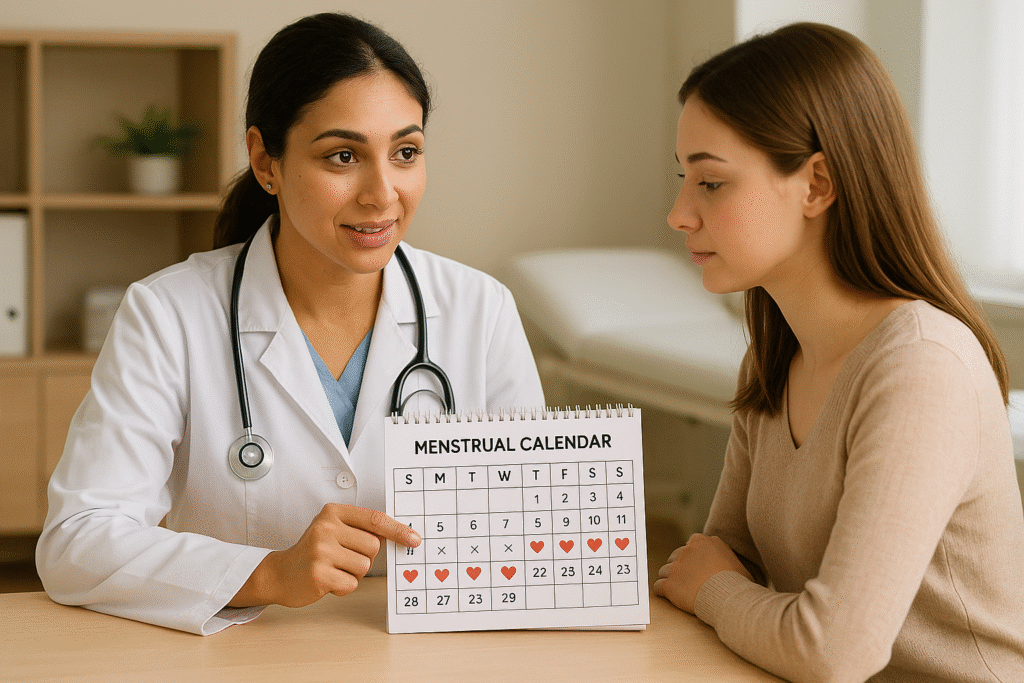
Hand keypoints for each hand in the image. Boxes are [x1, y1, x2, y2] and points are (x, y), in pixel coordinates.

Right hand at [230, 504, 420, 607]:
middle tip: (344, 558)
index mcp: (333, 512)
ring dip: (354, 573)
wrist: (280, 573)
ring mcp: (321, 551)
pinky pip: (351, 583)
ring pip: (364, 566)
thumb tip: (399, 535)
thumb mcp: (334, 530)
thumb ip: (361, 529)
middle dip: (365, 557)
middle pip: (373, 546)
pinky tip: (328, 580)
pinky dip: (344, 586)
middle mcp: (326, 528)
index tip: (414, 539)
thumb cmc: (314, 551)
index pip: (375, 519)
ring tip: (335, 569)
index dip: (398, 530)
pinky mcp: (318, 574)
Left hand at [652, 533, 752, 613]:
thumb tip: (731, 565)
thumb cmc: (737, 584)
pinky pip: (658, 586)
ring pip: (665, 571)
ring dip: (670, 580)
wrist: (728, 598)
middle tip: (687, 581)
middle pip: (675, 557)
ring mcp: (676, 566)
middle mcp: (687, 550)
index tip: (696, 568)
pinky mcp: (669, 583)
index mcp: (703, 542)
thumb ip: (726, 558)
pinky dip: (662, 592)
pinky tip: (669, 597)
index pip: (690, 545)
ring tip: (680, 591)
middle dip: (679, 568)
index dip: (692, 558)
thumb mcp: (736, 563)